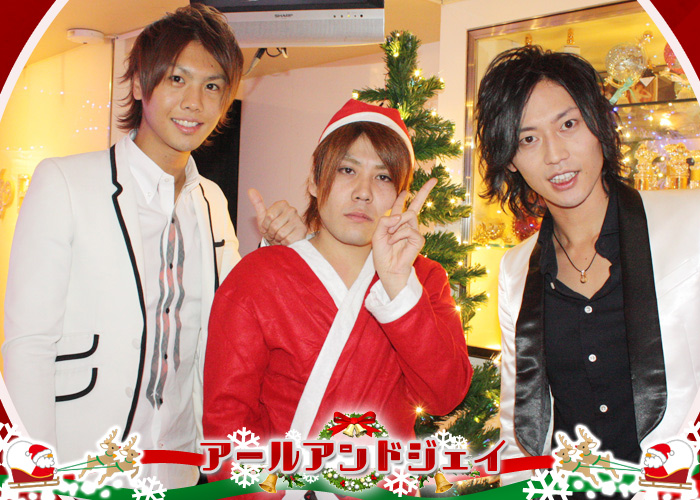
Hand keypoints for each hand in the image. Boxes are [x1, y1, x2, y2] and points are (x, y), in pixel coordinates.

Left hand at [248, 188, 306, 245]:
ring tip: (279, 237)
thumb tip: (250, 190)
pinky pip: (288, 240)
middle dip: (271, 234)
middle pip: (274, 226)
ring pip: (281, 234)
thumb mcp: (263, 217)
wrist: (284, 241)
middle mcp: (292, 209)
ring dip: (277, 239)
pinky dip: (284, 243)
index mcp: (282, 204)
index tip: (267, 227)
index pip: (269, 216)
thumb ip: (258, 203)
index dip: (265, 226)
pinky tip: (286, 240)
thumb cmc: (272, 228)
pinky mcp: (302, 230)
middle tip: (273, 234)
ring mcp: (298, 220)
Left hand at [372, 178, 436, 299]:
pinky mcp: (418, 239)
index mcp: (395, 223)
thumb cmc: (382, 254)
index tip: (407, 189)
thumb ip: (385, 221)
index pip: (400, 207)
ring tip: (391, 238)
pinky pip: (408, 229)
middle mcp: (406, 225)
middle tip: (434, 180)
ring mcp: (413, 231)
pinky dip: (398, 235)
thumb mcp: (377, 234)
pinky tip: (394, 243)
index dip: (403, 197)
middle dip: (425, 191)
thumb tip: (400, 215)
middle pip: (416, 204)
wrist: (388, 270)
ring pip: (408, 216)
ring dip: (396, 226)